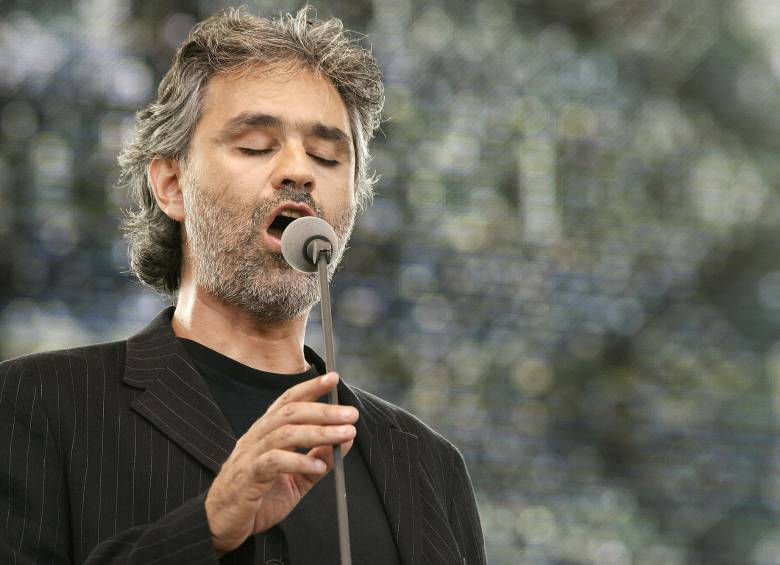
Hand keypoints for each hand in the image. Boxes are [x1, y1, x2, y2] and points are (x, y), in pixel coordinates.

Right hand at [204, 372, 357, 553]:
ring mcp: (250, 456)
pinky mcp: (247, 477)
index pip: (288, 401)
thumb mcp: (297, 477)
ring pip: (285, 433)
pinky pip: (273, 462)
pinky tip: (318, 466)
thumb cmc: (258, 499)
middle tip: (351, 414)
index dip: (310, 387)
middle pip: (291, 413)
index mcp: (266, 432)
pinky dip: (299, 461)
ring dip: (319, 432)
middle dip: (324, 410)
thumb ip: (319, 457)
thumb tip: (346, 438)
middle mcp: (256, 437)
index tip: (333, 378)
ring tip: (344, 434)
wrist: (221, 525)